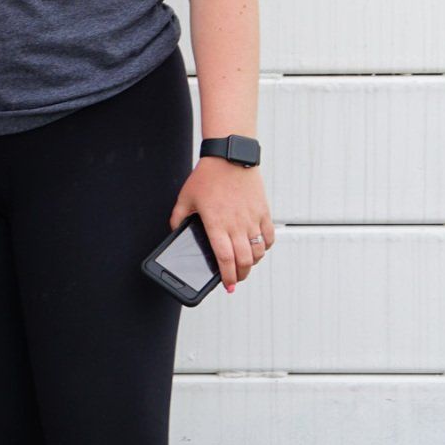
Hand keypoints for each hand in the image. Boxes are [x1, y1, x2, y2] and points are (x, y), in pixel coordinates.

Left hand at [170, 159, 273, 291]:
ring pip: (259, 251)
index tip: (227, 286)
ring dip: (253, 263)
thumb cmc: (207, 176)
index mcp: (216, 223)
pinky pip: (269, 236)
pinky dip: (265, 247)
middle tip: (235, 280)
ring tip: (245, 265)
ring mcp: (252, 219)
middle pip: (244, 260)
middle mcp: (236, 224)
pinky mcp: (263, 212)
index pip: (224, 259)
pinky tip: (258, 248)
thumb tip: (175, 231)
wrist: (229, 157)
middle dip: (240, 275)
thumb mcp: (185, 197)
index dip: (227, 276)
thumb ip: (178, 217)